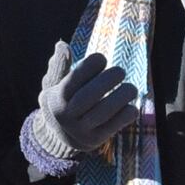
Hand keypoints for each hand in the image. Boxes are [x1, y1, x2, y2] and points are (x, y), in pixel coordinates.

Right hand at [23, 41, 139, 165]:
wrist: (60, 138)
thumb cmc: (62, 102)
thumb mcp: (53, 85)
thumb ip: (59, 66)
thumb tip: (62, 44)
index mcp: (55, 98)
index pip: (74, 79)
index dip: (90, 65)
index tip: (102, 59)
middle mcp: (66, 116)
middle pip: (88, 96)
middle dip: (108, 80)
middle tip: (121, 71)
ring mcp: (80, 130)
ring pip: (103, 112)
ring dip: (122, 96)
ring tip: (131, 88)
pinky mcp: (95, 140)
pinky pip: (114, 126)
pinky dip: (126, 114)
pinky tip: (130, 105)